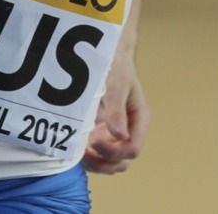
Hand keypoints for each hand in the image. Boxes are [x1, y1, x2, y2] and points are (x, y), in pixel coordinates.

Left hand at [82, 52, 149, 174]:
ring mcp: (117, 131)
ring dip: (97, 163)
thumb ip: (117, 110)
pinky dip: (91, 155)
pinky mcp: (104, 129)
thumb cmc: (117, 64)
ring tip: (80, 155)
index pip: (132, 148)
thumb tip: (119, 136)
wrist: (108, 53)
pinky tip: (78, 148)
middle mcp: (130, 128)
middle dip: (105, 163)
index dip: (114, 151)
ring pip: (112, 160)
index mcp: (139, 119)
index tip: (93, 140)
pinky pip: (100, 152)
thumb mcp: (117, 84)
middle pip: (123, 160)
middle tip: (85, 154)